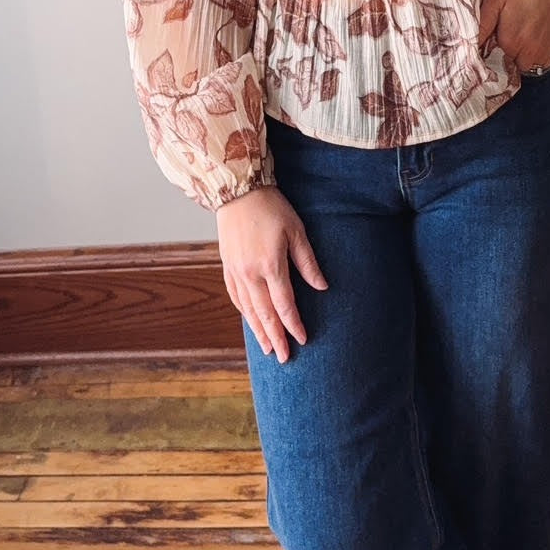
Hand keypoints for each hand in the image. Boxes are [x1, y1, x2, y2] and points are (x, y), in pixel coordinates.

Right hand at [215, 185, 328, 365]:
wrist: (238, 191)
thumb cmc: (272, 208)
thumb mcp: (296, 231)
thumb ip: (308, 262)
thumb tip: (322, 287)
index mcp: (271, 265)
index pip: (285, 305)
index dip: (294, 325)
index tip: (303, 340)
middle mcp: (250, 273)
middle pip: (265, 314)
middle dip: (276, 337)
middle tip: (284, 358)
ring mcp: (236, 271)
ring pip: (248, 309)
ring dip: (258, 330)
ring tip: (267, 348)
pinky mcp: (227, 266)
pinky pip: (235, 296)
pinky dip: (244, 312)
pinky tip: (251, 320)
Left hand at [478, 0, 549, 67]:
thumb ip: (482, 26)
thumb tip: (471, 45)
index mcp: (510, 41)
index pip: (493, 57)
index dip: (492, 43)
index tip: (495, 30)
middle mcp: (529, 51)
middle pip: (511, 62)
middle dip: (507, 49)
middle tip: (509, 26)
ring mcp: (545, 50)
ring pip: (527, 63)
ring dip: (523, 53)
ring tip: (523, 29)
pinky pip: (543, 60)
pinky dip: (538, 51)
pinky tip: (535, 32)